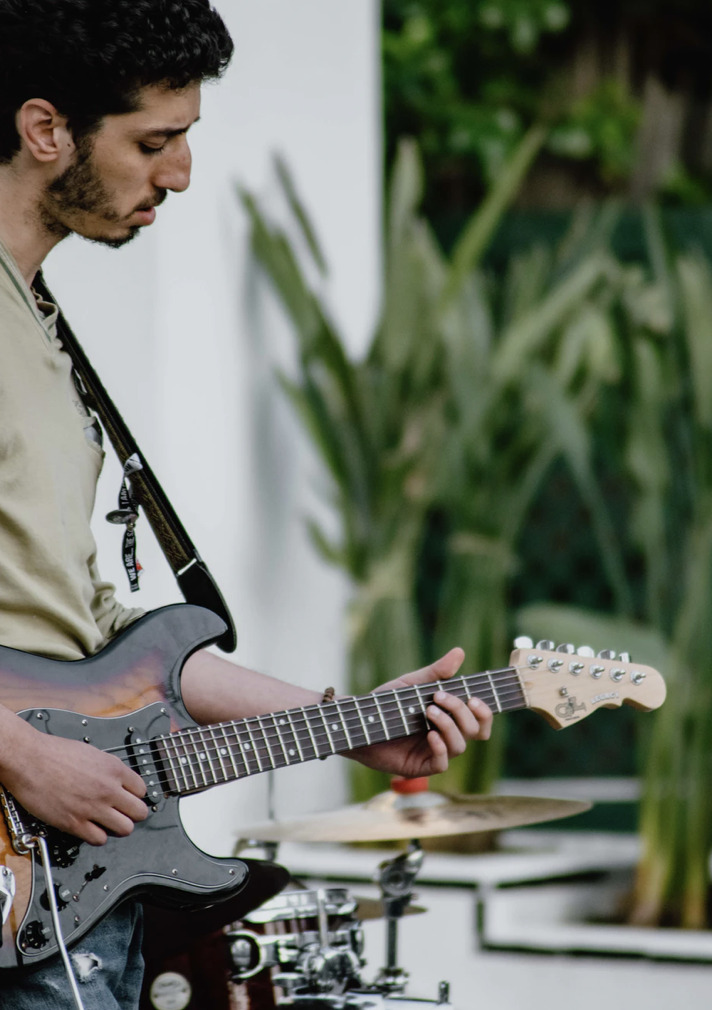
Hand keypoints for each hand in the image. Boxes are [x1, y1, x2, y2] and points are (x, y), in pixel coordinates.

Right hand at [1, 719, 147, 845]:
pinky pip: (99, 839)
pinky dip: (97, 836)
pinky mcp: (74, 823)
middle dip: (133, 814)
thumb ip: (108, 768)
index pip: (142, 790)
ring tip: (108, 823)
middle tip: (123, 813)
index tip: (129, 798)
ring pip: (125, 829)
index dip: (135, 796)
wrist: (29, 760)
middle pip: (140, 812)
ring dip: (118, 828)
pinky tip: (91, 829)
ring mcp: (93, 807)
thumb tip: (117, 780)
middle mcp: (108, 789)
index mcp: (114, 769)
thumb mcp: (92, 753)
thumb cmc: (55, 753)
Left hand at [348, 648, 492, 777]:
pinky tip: (430, 735)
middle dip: (462, 712)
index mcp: (450, 718)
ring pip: (460, 746)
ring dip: (449, 726)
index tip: (474, 698)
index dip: (485, 712)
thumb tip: (460, 652)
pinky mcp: (420, 767)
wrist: (358, 721)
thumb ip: (436, 672)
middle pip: (475, 731)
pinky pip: (442, 764)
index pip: (480, 720)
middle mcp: (447, 736)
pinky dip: (440, 748)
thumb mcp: (412, 684)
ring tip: (429, 711)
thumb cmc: (386, 703)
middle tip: (440, 697)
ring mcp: (434, 752)